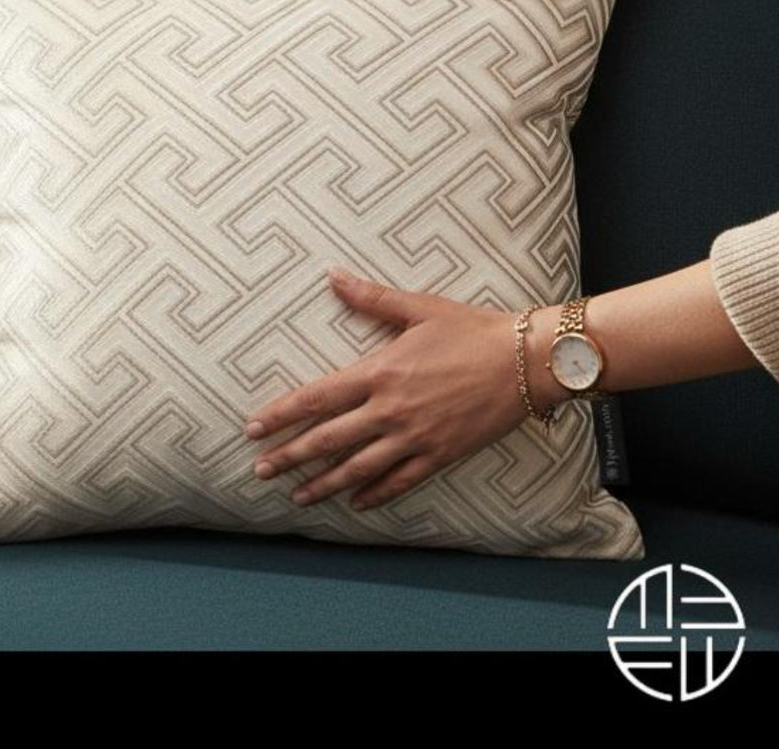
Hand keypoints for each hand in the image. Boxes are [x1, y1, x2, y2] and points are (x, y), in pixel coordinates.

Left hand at [241, 269, 537, 512]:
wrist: (526, 362)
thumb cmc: (470, 330)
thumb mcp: (417, 308)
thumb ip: (370, 297)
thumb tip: (332, 275)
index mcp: (379, 372)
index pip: (316, 398)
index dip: (281, 415)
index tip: (253, 428)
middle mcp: (390, 410)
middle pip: (327, 440)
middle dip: (289, 457)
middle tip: (260, 471)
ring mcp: (414, 437)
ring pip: (358, 469)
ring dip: (323, 484)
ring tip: (297, 496)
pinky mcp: (440, 454)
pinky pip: (399, 481)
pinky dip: (374, 494)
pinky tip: (356, 503)